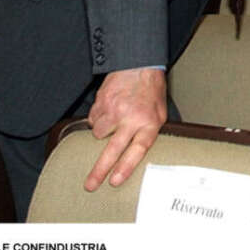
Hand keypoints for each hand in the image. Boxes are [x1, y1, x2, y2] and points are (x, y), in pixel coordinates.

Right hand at [83, 67, 167, 190]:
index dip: (125, 167)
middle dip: (100, 170)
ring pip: (98, 134)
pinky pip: (93, 120)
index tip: (114, 181)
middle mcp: (130, 118)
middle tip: (90, 185)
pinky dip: (98, 119)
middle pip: (113, 150)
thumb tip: (137, 155)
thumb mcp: (160, 114)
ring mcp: (113, 110)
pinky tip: (109, 110)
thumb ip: (149, 133)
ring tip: (114, 120)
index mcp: (148, 123)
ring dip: (103, 132)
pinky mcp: (100, 102)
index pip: (136, 150)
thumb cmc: (151, 91)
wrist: (138, 64)